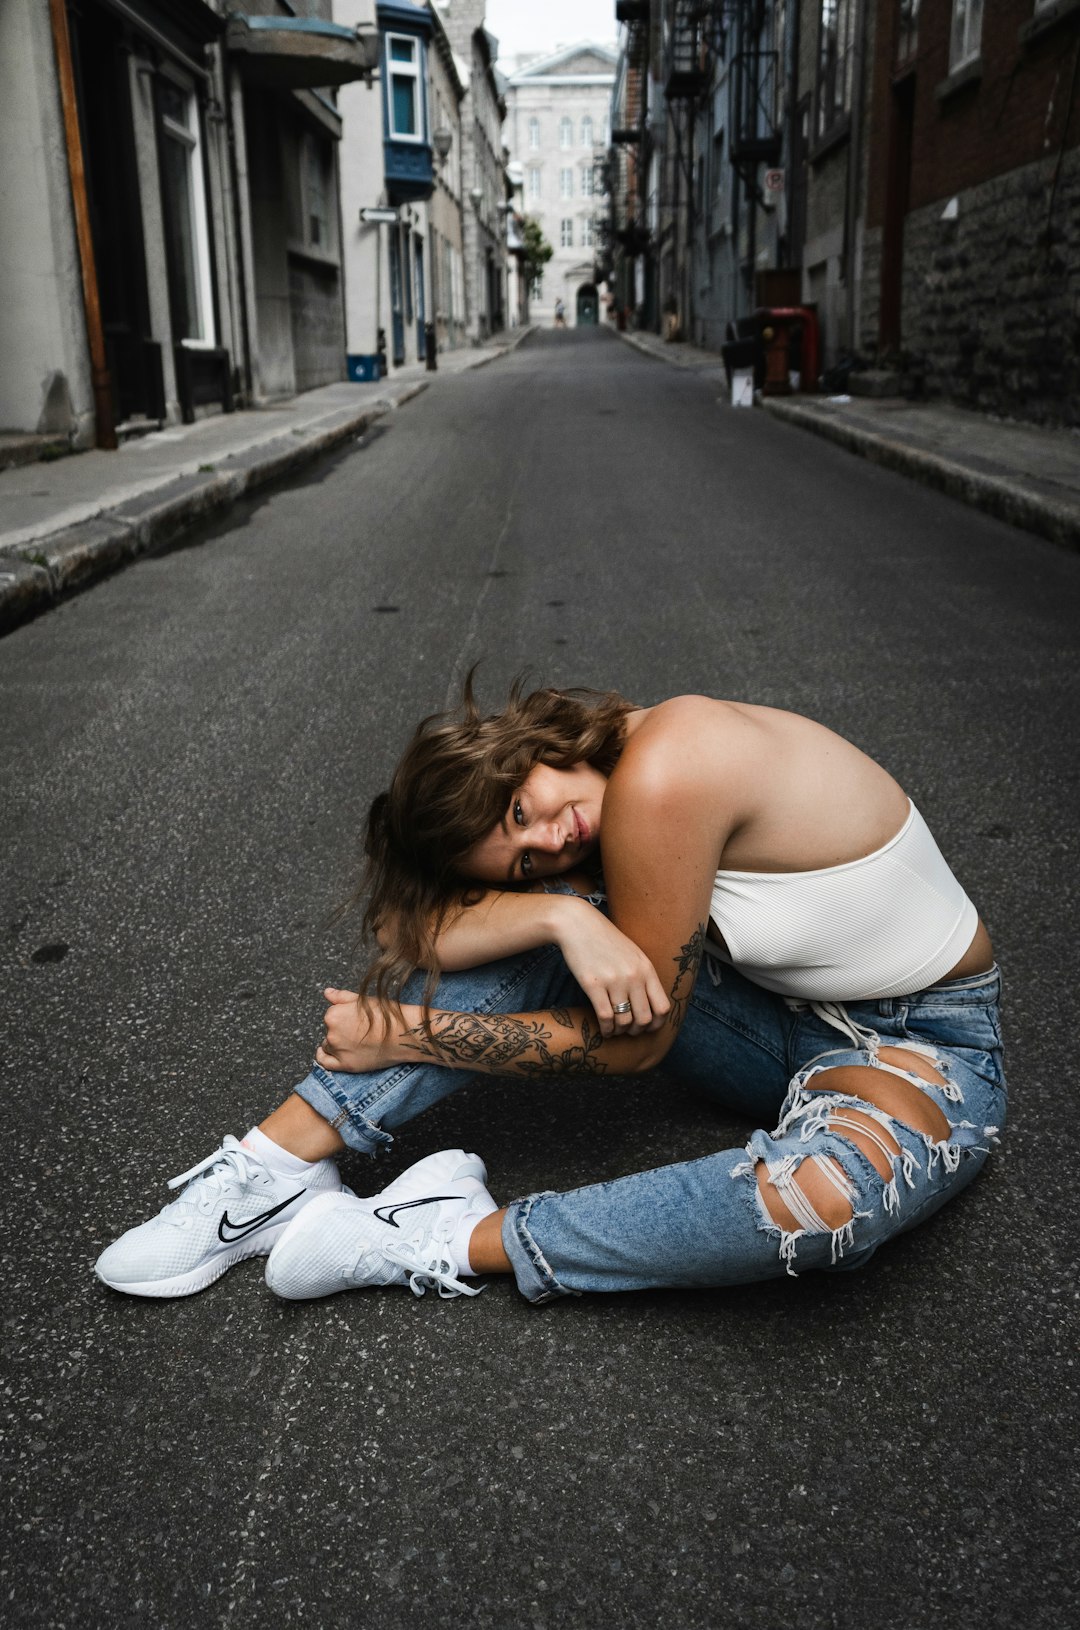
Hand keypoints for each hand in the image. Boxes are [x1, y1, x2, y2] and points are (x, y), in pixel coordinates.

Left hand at [315, 988, 399, 1073]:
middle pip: (329, 1031)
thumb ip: (341, 997)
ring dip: (337, 1044)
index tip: (356, 1020)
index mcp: (333, 1015)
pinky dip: (323, 1057)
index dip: (344, 1017)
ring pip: (328, 1046)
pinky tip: (326, 1053)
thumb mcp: (362, 1000)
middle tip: (360, 1031)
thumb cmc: (386, 1015)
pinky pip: (326, 1063)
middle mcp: (331, 1033)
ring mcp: (338, 1051)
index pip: (331, 1016)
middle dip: (340, 1031)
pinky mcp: (346, 1065)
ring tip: (356, 1041)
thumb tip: (327, 992)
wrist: (404, 1034)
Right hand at [557, 902, 670, 1036]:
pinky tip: (603, 1028)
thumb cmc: (605, 940)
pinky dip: (606, 1029)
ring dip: (620, 1031)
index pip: (663, 1007)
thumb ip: (643, 975)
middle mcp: (634, 976)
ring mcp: (614, 981)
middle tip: (628, 1031)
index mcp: (647, 969)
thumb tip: (651, 1003)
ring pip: (624, 1021)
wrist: (578, 925)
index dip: (657, 1024)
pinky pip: (605, 1017)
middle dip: (637, 1031)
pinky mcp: (593, 985)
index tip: (647, 1027)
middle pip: (645, 1019)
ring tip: (614, 1030)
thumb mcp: (633, 954)